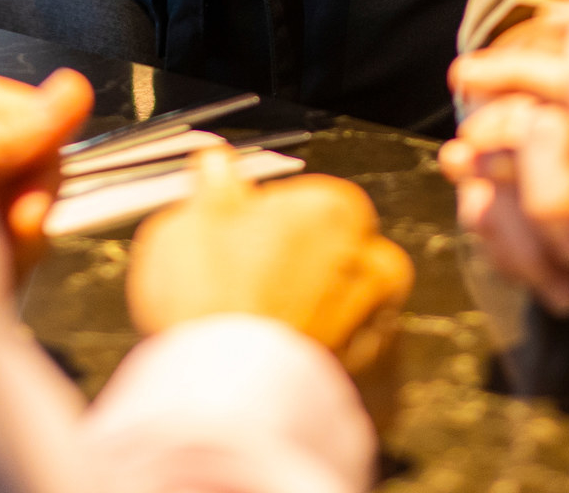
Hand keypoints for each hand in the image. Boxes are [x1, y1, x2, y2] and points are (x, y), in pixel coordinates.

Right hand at [128, 147, 414, 380]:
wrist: (229, 403)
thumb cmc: (212, 308)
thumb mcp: (187, 224)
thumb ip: (213, 190)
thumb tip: (216, 166)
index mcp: (334, 209)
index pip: (305, 202)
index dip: (265, 226)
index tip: (237, 245)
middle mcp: (373, 263)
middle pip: (333, 255)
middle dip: (299, 271)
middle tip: (244, 295)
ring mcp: (382, 327)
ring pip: (346, 311)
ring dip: (316, 319)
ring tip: (259, 338)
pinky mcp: (378, 385)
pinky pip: (353, 364)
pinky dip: (325, 365)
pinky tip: (282, 368)